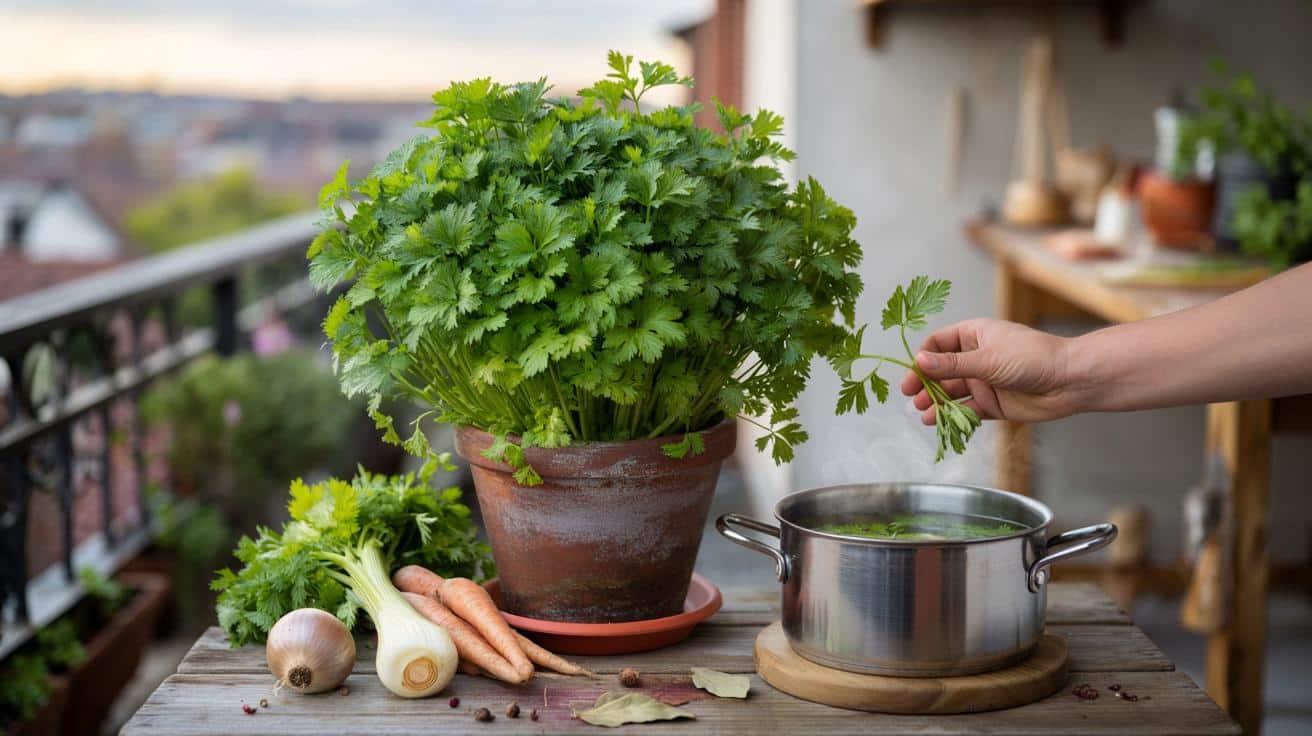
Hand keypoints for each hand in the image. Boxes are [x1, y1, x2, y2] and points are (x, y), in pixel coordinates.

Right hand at [899, 319, 1083, 424]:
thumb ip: (952, 365)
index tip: (912, 373)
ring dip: (936, 401)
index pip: (939, 343)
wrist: (1070, 381)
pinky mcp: (993, 404)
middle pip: (942, 370)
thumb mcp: (988, 359)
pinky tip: (939, 421)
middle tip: (911, 395)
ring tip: (923, 411)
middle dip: (926, 383)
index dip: (923, 357)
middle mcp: (977, 358)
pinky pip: (967, 410)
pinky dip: (953, 416)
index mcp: (975, 335)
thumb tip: (920, 361)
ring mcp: (985, 381)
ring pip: (952, 392)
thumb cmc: (1034, 357)